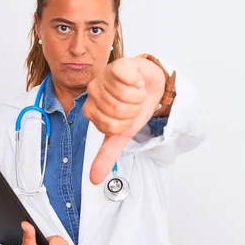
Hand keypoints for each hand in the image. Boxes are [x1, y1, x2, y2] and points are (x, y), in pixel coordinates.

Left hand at [83, 56, 165, 184]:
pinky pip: (126, 78)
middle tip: (133, 104)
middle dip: (133, 111)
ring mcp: (103, 76)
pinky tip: (136, 80)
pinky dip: (138, 83)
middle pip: (117, 111)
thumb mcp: (123, 134)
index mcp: (92, 110)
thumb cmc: (134, 107)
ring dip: (138, 96)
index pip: (110, 127)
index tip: (127, 118)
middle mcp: (93, 92)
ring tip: (136, 92)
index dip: (126, 125)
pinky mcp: (116, 64)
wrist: (152, 85)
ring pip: (123, 96)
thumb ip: (107, 155)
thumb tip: (93, 179)